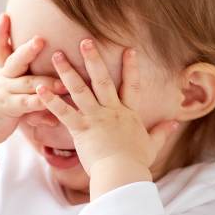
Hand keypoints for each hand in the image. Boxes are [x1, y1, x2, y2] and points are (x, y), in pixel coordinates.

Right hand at [0, 13, 66, 161]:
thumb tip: (48, 78)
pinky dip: (40, 102)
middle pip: (15, 61)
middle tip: (40, 39)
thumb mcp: (15, 92)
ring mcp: (5, 92)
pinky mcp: (9, 108)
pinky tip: (50, 102)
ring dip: (47, 82)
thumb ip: (33, 87)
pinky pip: (27, 103)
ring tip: (63, 81)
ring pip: (27, 83)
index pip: (0, 48)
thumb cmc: (3, 107)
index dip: (1, 32)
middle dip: (28, 50)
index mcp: (5, 71)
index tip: (4, 15)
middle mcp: (3, 78)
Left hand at [36, 41, 178, 198]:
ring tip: (56, 55)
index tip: (129, 49)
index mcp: (129, 114)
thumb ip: (162, 132)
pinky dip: (50, 100)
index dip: (131, 67)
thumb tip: (175, 124)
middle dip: (93, 58)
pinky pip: (63, 112)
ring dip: (67, 71)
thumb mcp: (152, 145)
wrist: (122, 173)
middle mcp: (112, 111)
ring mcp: (95, 118)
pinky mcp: (81, 129)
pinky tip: (39, 88)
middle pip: (102, 79)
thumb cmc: (135, 163)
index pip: (132, 86)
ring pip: (80, 90)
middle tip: (85, 40)